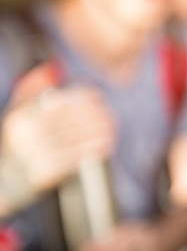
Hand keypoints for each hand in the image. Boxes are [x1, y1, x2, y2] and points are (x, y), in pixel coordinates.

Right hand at [1, 79, 115, 195]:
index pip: (60, 102)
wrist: (5, 182)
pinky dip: (94, 149)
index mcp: (21, 117)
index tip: (98, 98)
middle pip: (72, 120)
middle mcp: (26, 135)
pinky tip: (106, 144)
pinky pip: (77, 157)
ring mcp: (35, 154)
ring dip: (99, 132)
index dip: (83, 98)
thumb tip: (53, 68)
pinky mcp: (45, 172)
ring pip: (77, 137)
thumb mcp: (17, 114)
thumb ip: (32, 89)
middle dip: (95, 117)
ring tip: (111, 129)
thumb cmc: (18, 144)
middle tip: (110, 116)